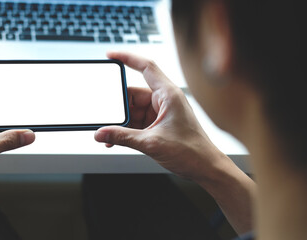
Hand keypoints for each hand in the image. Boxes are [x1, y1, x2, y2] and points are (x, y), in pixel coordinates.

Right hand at [95, 52, 229, 181]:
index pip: (146, 67)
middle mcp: (165, 100)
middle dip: (119, 105)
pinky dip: (127, 129)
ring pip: (134, 110)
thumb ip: (122, 137)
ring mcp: (162, 112)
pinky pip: (138, 121)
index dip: (127, 58)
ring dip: (122, 121)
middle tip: (106, 115)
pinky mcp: (159, 124)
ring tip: (111, 133)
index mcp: (168, 94)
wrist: (205, 168)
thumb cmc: (191, 151)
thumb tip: (102, 133)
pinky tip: (117, 139)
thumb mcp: (151, 143)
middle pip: (134, 93)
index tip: (111, 56)